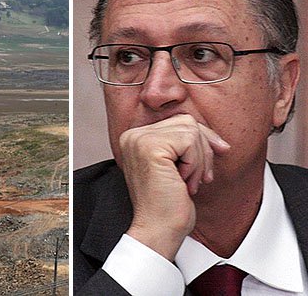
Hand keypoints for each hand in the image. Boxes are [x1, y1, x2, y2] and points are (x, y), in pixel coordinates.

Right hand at [118, 114, 230, 260]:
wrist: (159, 228)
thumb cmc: (169, 204)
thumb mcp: (178, 166)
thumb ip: (186, 145)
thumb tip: (217, 139)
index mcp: (136, 138)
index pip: (179, 122)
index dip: (202, 140)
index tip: (214, 158)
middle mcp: (133, 135)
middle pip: (186, 122)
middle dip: (202, 150)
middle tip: (197, 178)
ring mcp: (139, 140)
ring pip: (191, 131)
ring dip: (199, 160)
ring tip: (188, 181)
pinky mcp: (150, 147)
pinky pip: (190, 141)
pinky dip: (195, 163)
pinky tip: (184, 181)